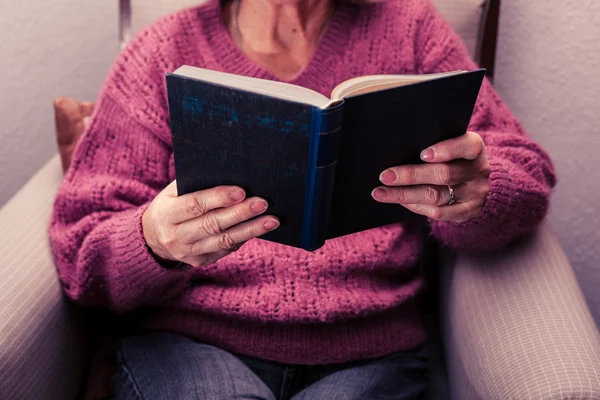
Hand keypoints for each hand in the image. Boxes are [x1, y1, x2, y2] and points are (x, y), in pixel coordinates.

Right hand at [142, 181, 279, 266]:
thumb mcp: (173, 192)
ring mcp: (187, 252)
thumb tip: (231, 173)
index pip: (195, 204)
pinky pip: (225, 250)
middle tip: (263, 203)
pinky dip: (244, 238)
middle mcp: (174, 236)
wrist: (153, 236)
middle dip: (241, 213)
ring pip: (223, 241)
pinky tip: (259, 229)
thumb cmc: (172, 204)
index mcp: (166, 213)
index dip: (218, 198)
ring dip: (250, 230)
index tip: (241, 191)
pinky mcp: (199, 262)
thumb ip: (196, 183)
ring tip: (272, 220)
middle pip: (213, 224)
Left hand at [372, 131, 489, 222]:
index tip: (423, 154)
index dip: (446, 150)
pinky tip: (398, 200)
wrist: (475, 181)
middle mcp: (479, 171)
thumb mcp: (451, 144)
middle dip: (411, 175)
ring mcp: (475, 194)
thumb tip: (395, 149)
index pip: (466, 146)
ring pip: (436, 196)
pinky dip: (415, 205)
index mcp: (475, 148)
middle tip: (385, 176)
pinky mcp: (467, 212)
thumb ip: (432, 144)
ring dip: (404, 195)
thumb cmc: (452, 156)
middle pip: (444, 174)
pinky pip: (438, 212)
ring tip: (381, 192)